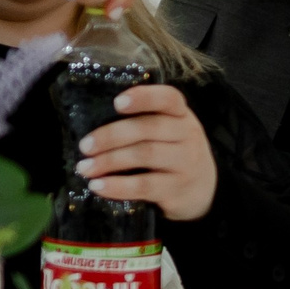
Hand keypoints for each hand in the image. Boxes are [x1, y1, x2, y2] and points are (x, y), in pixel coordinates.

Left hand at [74, 84, 216, 220]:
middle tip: (85, 146)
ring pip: (145, 155)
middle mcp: (187, 135)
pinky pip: (144, 186)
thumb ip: (144, 122)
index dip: (144, 97)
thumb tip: (91, 123)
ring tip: (85, 168)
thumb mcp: (170, 131)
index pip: (168, 98)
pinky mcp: (177, 189)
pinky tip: (98, 186)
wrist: (204, 190)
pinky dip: (118, 186)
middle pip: (149, 128)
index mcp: (181, 115)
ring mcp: (185, 163)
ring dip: (110, 161)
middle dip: (112, 135)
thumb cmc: (174, 153)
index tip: (117, 103)